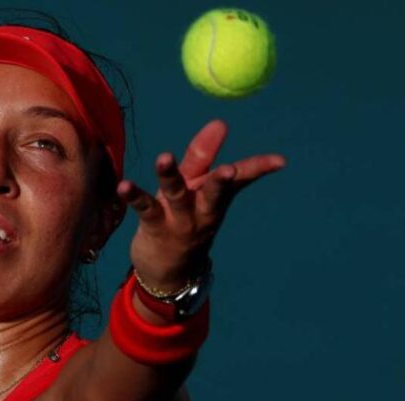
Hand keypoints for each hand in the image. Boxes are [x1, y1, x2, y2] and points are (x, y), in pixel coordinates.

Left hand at [116, 119, 285, 293]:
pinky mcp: (154, 227)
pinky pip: (145, 209)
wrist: (168, 273)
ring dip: (171, 176)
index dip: (258, 169)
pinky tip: (124, 185)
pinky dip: (134, 196)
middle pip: (213, 192)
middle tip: (228, 170)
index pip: (240, 180)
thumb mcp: (195, 190)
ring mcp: (178, 221)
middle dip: (221, 181)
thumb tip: (220, 123)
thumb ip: (202, 157)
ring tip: (165, 157)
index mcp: (214, 198)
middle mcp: (201, 210)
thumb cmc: (184, 221)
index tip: (280, 161)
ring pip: (177, 195)